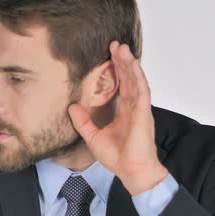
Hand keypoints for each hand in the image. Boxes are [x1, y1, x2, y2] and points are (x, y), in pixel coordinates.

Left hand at [68, 40, 168, 194]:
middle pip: (128, 77)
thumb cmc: (118, 158)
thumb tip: (71, 107)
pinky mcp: (143, 113)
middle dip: (122, 60)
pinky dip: (137, 76)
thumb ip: (83, 122)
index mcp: (124, 111)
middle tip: (114, 43)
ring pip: (135, 79)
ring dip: (129, 63)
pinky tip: (132, 64)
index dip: (116, 69)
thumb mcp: (93, 137)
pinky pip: (142, 90)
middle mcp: (133, 106)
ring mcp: (139, 108)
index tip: (108, 54)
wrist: (132, 172)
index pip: (121, 85)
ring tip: (122, 47)